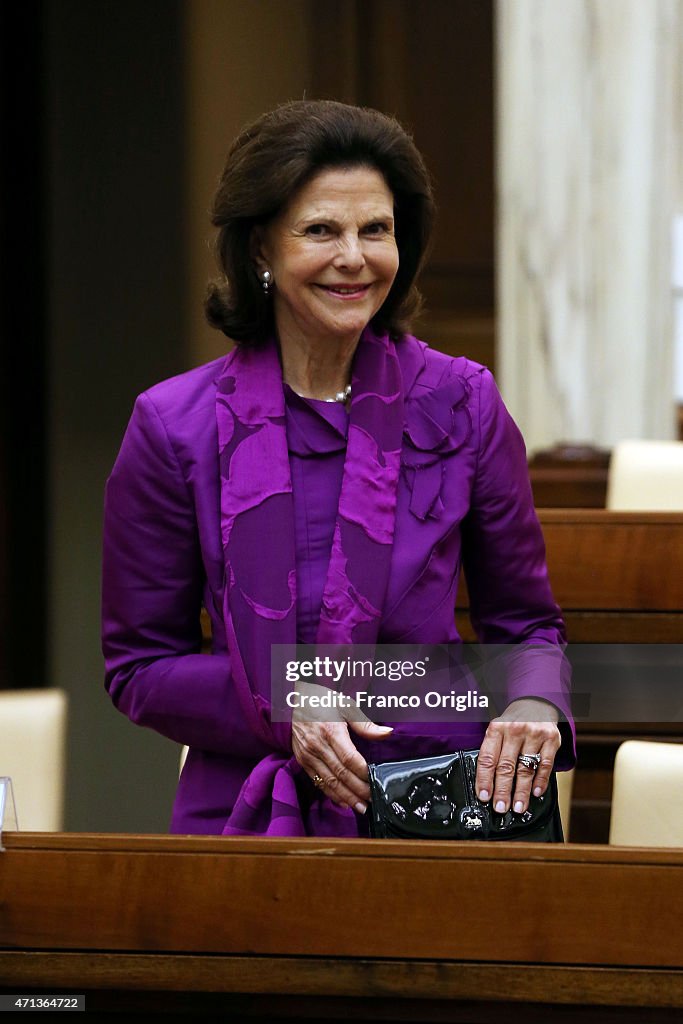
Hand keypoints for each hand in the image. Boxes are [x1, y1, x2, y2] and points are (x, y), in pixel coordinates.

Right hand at [291, 683, 392, 813]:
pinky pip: (317, 781)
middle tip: (371, 800)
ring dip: (346, 797)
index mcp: (330, 730)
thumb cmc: (323, 702)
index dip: (362, 772)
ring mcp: (308, 755)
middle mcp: (317, 745)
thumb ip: (365, 724)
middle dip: (357, 790)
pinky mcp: (302, 760)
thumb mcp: (345, 706)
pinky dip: (330, 793)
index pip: (349, 758)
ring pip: (329, 781)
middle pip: (340, 773)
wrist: (293, 701)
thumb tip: (387, 733)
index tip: (374, 781)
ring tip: (360, 808)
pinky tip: (343, 801)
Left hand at [475, 698, 560, 814]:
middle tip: (500, 807)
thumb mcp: (498, 730)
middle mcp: (514, 730)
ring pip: (526, 768)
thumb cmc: (513, 723)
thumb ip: (493, 752)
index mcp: (496, 728)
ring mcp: (534, 734)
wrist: (535, 703)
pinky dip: (541, 781)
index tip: (484, 796)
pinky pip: (545, 764)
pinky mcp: (551, 739)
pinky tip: (536, 792)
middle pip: (506, 766)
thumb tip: (486, 784)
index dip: (484, 779)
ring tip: (518, 806)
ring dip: (521, 791)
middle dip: (502, 791)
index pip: (487, 758)